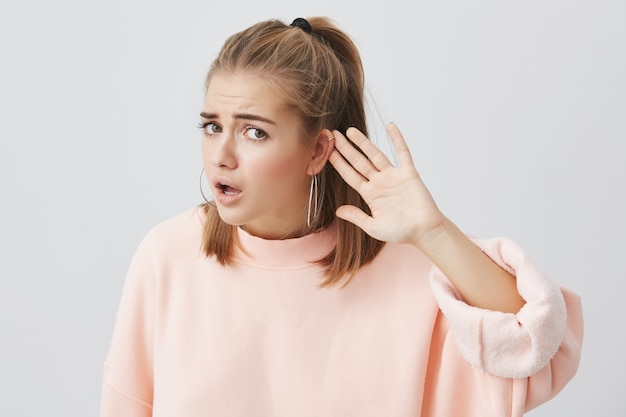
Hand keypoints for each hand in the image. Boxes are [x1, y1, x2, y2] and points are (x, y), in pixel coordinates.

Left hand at [329, 123, 445, 247]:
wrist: (424, 231)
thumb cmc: (401, 231)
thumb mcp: (373, 226)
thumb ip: (356, 217)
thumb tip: (338, 211)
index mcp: (370, 194)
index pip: (350, 175)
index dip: (338, 163)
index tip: (327, 151)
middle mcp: (380, 182)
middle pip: (359, 161)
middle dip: (345, 148)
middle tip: (332, 135)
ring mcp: (393, 176)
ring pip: (375, 155)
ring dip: (363, 142)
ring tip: (350, 130)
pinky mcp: (409, 173)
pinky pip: (402, 152)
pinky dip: (397, 139)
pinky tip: (390, 126)